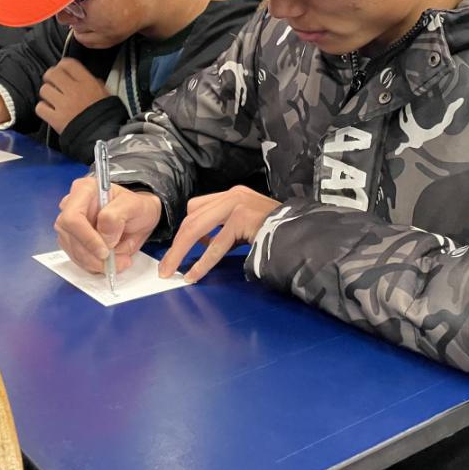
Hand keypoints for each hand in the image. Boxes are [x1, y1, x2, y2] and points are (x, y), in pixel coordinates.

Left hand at [36, 58, 108, 133]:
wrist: (103, 136)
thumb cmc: (107, 114)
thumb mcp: (106, 94)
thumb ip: (95, 83)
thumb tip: (87, 78)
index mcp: (87, 82)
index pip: (68, 64)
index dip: (63, 65)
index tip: (63, 70)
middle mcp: (73, 90)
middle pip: (52, 73)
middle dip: (51, 77)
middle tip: (54, 83)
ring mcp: (63, 104)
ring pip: (44, 90)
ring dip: (47, 93)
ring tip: (52, 98)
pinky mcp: (55, 119)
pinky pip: (40, 108)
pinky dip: (43, 108)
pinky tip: (50, 110)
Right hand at [55, 176, 162, 273]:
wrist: (139, 218)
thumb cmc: (136, 207)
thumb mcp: (135, 206)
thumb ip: (117, 216)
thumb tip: (104, 236)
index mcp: (84, 190)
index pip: (72, 217)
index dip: (86, 237)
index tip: (104, 251)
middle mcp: (72, 206)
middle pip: (70, 236)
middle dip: (92, 255)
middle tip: (115, 262)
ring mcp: (70, 225)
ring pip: (73, 251)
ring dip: (95, 262)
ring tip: (119, 261)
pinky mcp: (73, 241)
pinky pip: (78, 258)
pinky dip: (94, 265)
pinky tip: (111, 262)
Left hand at [159, 186, 280, 282]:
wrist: (303, 232)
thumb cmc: (277, 231)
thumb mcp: (247, 224)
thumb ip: (225, 229)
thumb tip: (202, 244)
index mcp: (233, 194)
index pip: (197, 207)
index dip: (185, 229)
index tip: (178, 249)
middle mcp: (232, 195)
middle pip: (192, 218)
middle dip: (176, 244)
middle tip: (165, 267)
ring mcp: (237, 205)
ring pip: (197, 229)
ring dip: (180, 252)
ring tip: (171, 271)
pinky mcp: (242, 219)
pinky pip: (216, 246)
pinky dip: (202, 262)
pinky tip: (194, 275)